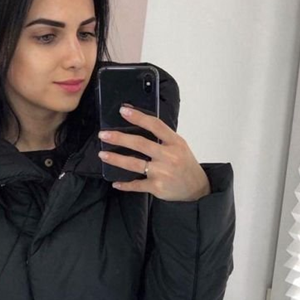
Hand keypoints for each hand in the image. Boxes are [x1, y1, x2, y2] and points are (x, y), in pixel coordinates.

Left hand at [97, 105, 211, 200]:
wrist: (197, 188)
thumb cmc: (185, 164)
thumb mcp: (179, 145)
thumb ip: (162, 137)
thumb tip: (138, 125)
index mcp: (175, 142)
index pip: (155, 125)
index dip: (138, 117)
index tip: (123, 111)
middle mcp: (168, 156)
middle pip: (140, 144)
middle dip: (119, 138)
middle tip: (104, 134)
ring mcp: (162, 172)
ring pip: (134, 164)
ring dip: (116, 159)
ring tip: (103, 155)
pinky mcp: (157, 187)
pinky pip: (136, 185)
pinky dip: (125, 184)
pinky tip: (116, 182)